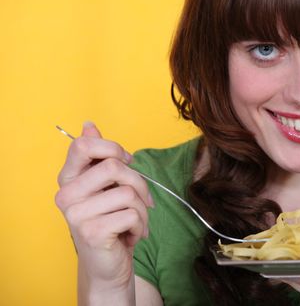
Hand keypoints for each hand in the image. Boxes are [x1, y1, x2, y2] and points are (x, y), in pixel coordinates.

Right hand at [55, 122, 153, 297]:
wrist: (108, 264)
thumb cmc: (110, 220)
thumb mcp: (105, 187)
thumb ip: (98, 157)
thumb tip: (89, 125)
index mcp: (69, 178)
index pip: (84, 145)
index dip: (113, 148)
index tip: (127, 161)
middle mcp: (66, 195)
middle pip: (114, 166)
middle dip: (139, 182)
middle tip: (142, 200)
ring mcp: (76, 214)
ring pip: (128, 193)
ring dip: (142, 210)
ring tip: (135, 222)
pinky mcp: (92, 232)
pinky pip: (132, 215)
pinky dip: (141, 226)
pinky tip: (130, 236)